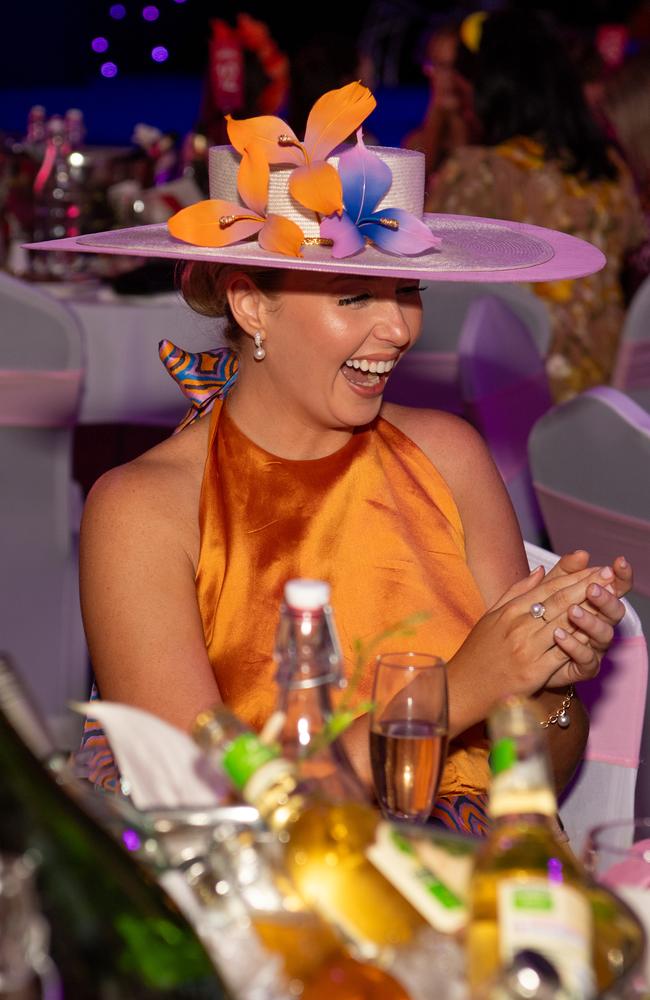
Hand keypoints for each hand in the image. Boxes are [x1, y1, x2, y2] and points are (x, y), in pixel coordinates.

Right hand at [453, 564, 609, 711]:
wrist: (462, 689)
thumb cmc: (477, 654)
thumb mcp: (491, 616)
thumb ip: (516, 592)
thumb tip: (540, 570)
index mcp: (509, 611)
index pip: (547, 588)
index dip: (573, 577)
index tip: (594, 568)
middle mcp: (518, 626)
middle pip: (559, 602)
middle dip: (587, 586)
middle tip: (608, 575)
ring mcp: (525, 648)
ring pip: (563, 624)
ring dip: (589, 609)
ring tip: (609, 597)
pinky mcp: (533, 672)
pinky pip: (562, 653)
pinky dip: (580, 641)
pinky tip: (596, 633)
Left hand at [543, 550, 631, 659]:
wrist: (521, 655)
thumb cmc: (538, 619)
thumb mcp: (547, 591)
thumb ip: (563, 572)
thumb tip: (581, 554)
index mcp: (596, 604)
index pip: (616, 588)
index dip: (621, 576)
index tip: (619, 562)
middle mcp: (600, 624)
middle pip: (615, 611)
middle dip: (606, 598)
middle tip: (592, 588)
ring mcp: (594, 647)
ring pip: (604, 635)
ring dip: (589, 621)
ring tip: (572, 611)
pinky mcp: (583, 667)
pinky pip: (586, 658)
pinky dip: (573, 646)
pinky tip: (559, 635)